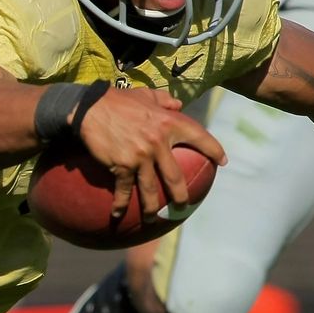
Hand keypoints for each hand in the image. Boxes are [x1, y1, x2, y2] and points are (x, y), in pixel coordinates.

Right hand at [75, 85, 227, 218]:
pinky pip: (124, 189)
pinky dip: (121, 204)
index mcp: (169, 123)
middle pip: (175, 176)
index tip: (223, 161)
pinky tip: (118, 214)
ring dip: (152, 207)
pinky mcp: (122, 165)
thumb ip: (164, 100)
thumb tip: (178, 105)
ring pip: (151, 188)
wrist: (90, 108)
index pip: (200, 138)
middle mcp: (159, 142)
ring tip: (153, 218)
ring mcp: (141, 156)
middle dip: (180, 195)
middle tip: (183, 205)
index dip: (215, 150)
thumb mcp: (146, 95)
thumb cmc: (118, 100)